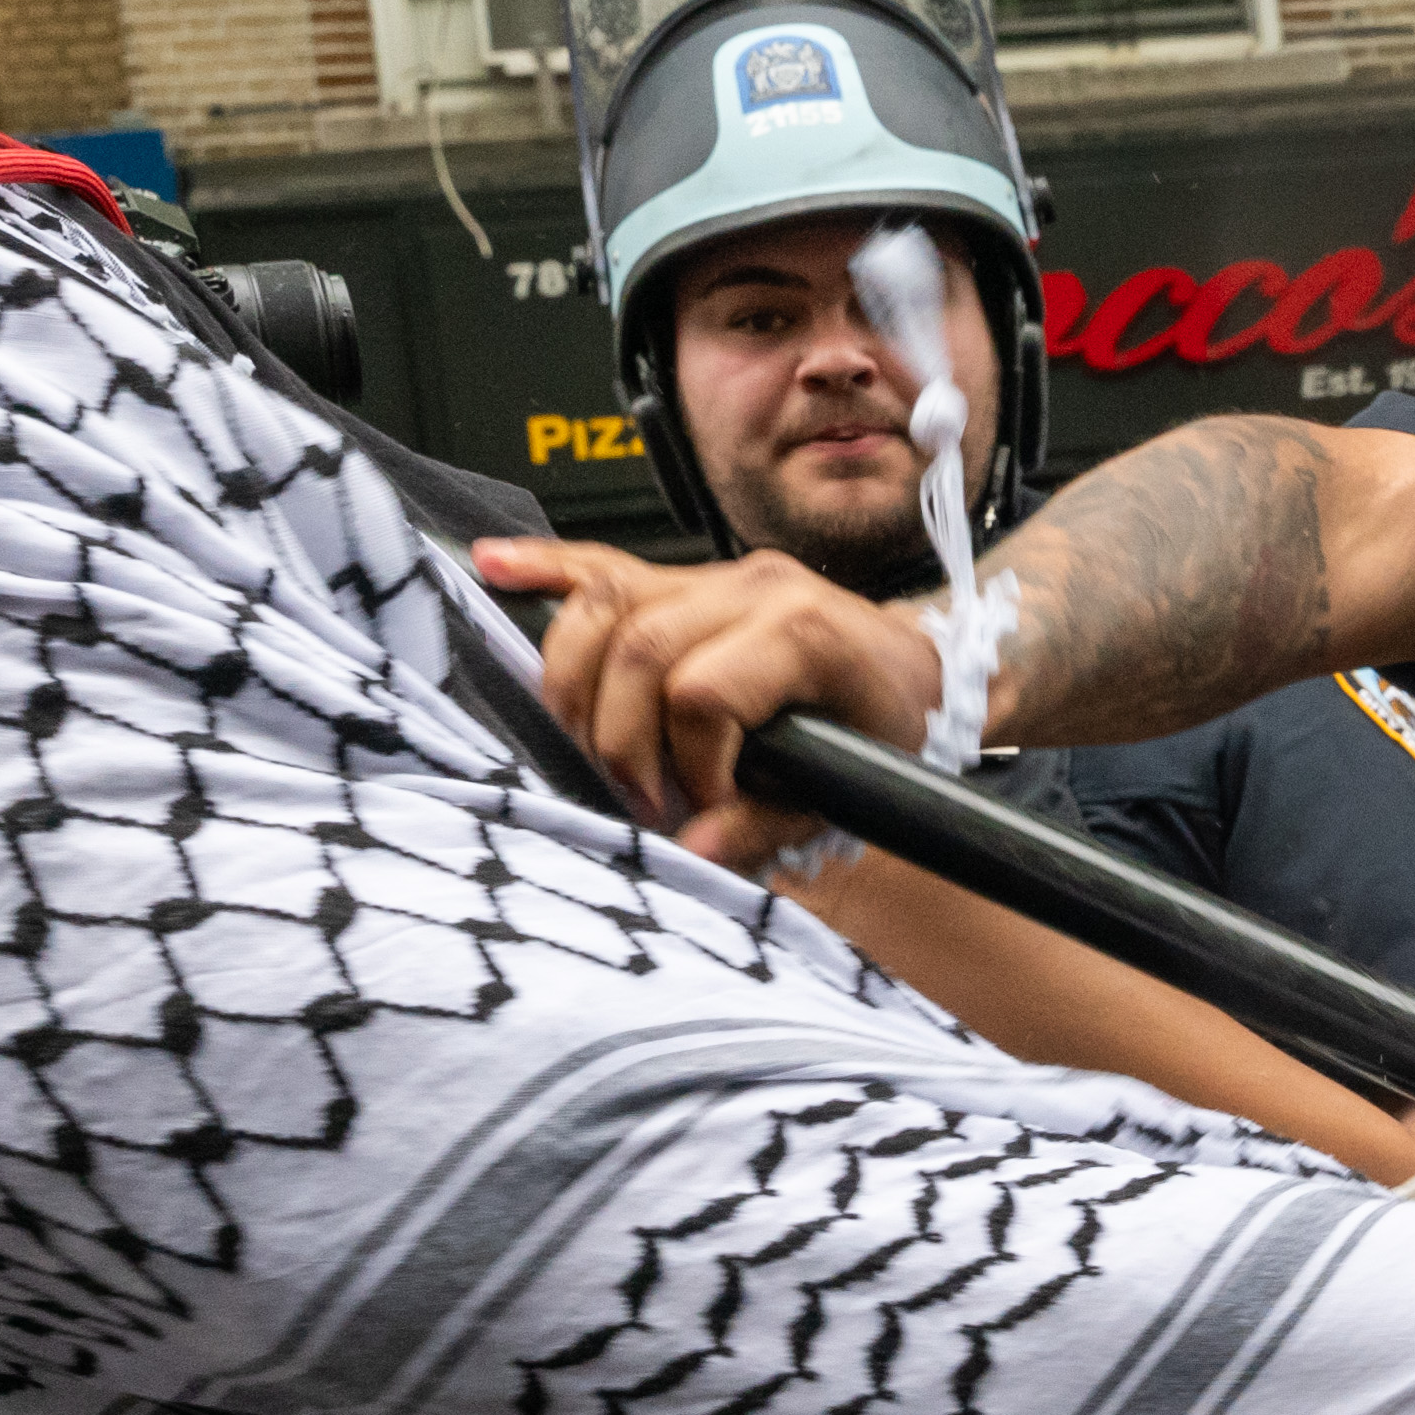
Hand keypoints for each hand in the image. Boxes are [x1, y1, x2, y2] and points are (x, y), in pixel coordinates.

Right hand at [477, 535, 940, 873]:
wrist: (921, 670)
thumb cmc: (891, 727)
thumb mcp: (852, 791)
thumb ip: (769, 827)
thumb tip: (693, 851)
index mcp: (806, 633)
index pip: (701, 692)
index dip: (686, 764)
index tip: (699, 809)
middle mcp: (755, 587)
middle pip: (637, 647)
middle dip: (622, 739)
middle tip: (643, 799)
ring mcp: (714, 574)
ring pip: (602, 607)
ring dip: (578, 687)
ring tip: (600, 748)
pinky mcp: (684, 576)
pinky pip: (600, 563)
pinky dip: (543, 566)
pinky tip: (493, 564)